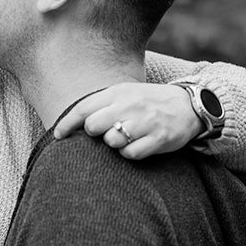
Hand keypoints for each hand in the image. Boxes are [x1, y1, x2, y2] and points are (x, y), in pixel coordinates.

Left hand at [53, 83, 202, 159]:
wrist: (188, 105)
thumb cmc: (148, 102)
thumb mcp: (125, 94)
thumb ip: (101, 104)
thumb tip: (73, 121)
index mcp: (119, 92)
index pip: (84, 108)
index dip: (67, 124)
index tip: (57, 135)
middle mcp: (131, 105)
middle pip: (94, 126)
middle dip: (95, 133)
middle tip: (105, 132)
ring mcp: (145, 122)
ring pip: (111, 141)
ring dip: (114, 144)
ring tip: (126, 137)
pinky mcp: (159, 138)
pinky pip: (131, 153)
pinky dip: (130, 153)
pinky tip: (138, 145)